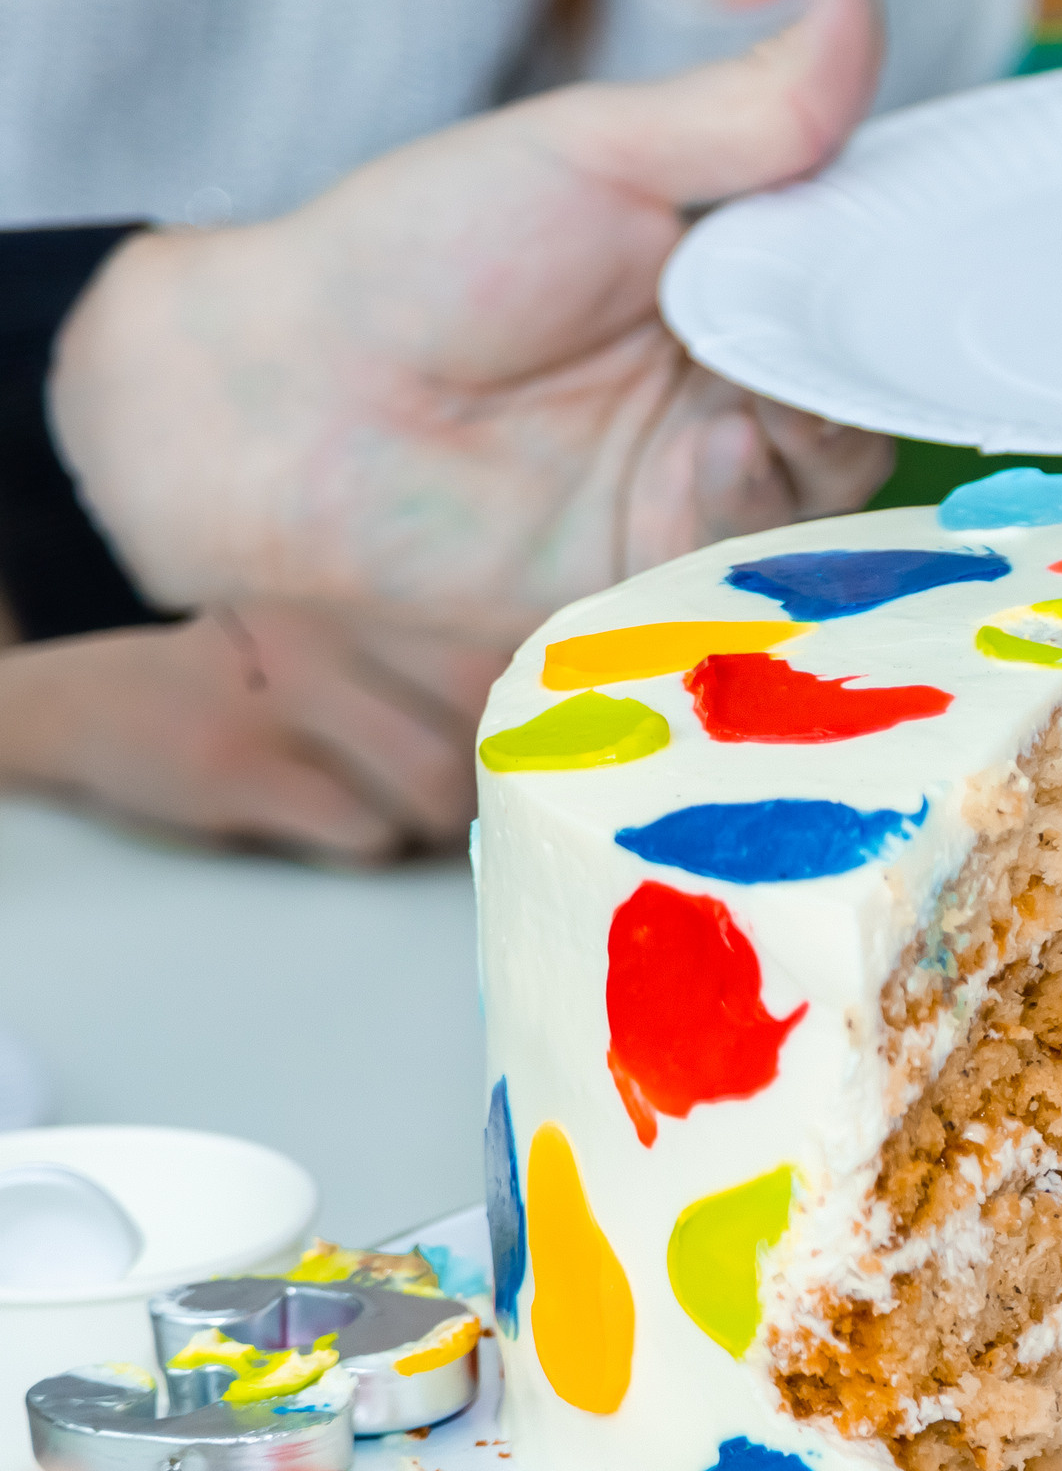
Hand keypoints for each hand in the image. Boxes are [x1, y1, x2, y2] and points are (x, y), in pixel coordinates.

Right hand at [0, 602, 504, 863]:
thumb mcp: (330, 655)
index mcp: (363, 621)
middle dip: (499, 782)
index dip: (550, 715)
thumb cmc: (242, 697)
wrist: (84, 705)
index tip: (569, 760)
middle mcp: (328, 645)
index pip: (497, 653)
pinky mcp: (232, 769)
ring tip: (415, 833)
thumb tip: (549, 724)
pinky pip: (355, 825)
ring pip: (432, 775)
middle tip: (481, 817)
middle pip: (480, 713)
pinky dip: (375, 849)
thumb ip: (424, 678)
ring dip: (444, 826)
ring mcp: (277, 703)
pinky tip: (350, 842)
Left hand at [48, 0, 893, 642]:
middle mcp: (740, 372)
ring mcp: (713, 473)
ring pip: (842, 470)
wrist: (289, 411)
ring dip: (822, 433)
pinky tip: (710, 455)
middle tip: (857, 336)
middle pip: (874, 376)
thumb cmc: (419, 256)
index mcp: (735, 265)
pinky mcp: (679, 565)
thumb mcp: (595, 154)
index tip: (968, 244)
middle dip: (881, 360)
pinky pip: (768, 547)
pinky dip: (757, 499)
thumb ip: (746, 108)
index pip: (869, 262)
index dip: (920, 256)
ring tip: (756, 400)